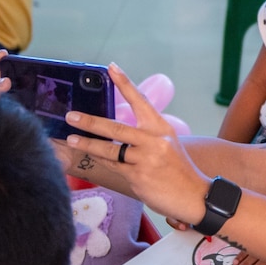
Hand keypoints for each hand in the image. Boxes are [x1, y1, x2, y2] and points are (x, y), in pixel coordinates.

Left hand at [63, 63, 209, 225]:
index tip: (111, 68)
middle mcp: (153, 140)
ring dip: (87, 144)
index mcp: (161, 128)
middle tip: (72, 116)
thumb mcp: (167, 145)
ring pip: (109, 149)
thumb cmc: (178, 171)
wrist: (194, 196)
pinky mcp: (138, 176)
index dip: (125, 83)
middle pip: (116, 127)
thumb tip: (117, 134)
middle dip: (90, 122)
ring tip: (71, 139)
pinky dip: (100, 161)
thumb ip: (146, 137)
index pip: (140, 100)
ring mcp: (145, 159)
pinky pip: (113, 166)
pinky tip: (89, 157)